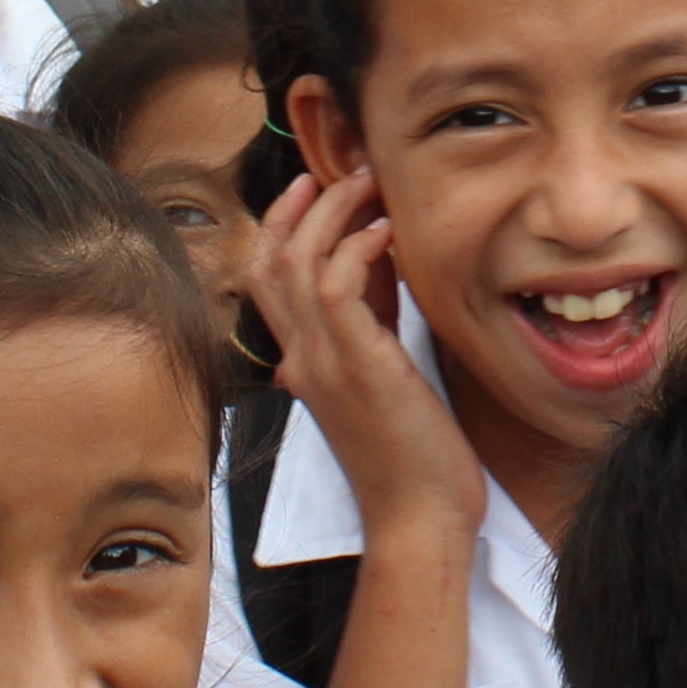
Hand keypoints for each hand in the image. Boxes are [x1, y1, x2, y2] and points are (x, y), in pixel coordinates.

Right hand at [253, 167, 482, 544]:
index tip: (316, 187)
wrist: (419, 518)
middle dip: (299, 205)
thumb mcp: (386, 372)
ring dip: (332, 213)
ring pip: (295, 263)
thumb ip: (374, 321)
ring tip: (369, 185)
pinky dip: (357, 249)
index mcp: (304, 362)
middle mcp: (301, 360)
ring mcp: (322, 364)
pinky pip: (334, 288)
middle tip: (339, 169)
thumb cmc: (414, 455)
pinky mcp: (356, 368)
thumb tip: (381, 263)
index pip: (267, 279)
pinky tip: (386, 233)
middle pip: (267, 261)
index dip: (284, 225)